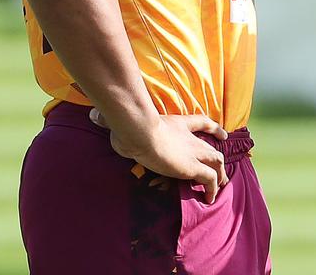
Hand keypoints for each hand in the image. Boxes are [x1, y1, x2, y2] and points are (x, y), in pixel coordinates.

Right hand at [90, 107, 229, 202]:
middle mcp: (190, 138)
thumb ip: (112, 120)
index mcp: (178, 123)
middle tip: (222, 170)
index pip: (202, 122)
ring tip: (220, 187)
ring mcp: (194, 153)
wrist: (140, 130)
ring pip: (217, 164)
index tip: (222, 134)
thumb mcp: (123, 121)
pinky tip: (210, 198)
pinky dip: (213, 190)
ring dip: (220, 176)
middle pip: (213, 148)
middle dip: (219, 159)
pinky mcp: (194, 168)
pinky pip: (211, 180)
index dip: (214, 128)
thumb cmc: (130, 125)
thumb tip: (93, 116)